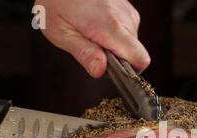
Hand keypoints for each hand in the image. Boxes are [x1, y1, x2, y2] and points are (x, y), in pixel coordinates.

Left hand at [35, 0, 149, 77]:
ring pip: (130, 43)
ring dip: (113, 45)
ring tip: (90, 31)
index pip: (140, 59)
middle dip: (116, 58)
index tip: (111, 71)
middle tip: (91, 46)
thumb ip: (83, 53)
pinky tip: (95, 23)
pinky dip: (113, 34)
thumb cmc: (56, 0)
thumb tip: (100, 71)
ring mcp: (128, 11)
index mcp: (111, 26)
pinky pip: (127, 31)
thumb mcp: (61, 32)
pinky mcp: (127, 8)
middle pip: (134, 54)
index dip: (129, 72)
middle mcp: (125, 18)